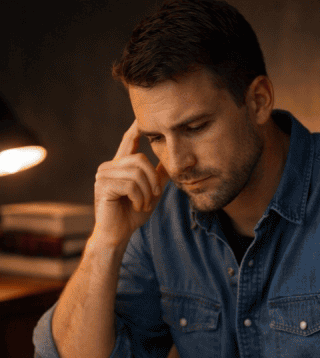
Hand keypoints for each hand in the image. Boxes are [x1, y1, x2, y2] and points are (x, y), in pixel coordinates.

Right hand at [93, 121, 168, 247]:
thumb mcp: (150, 193)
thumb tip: (172, 162)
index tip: (143, 117)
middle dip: (152, 181)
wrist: (117, 235)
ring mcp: (104, 175)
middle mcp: (109, 166)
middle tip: (153, 197)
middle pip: (140, 160)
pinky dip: (138, 198)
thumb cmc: (131, 215)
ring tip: (142, 204)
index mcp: (120, 166)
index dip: (136, 128)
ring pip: (136, 173)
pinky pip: (130, 185)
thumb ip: (158, 177)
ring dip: (146, 193)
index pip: (128, 141)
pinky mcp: (103, 186)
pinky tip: (135, 206)